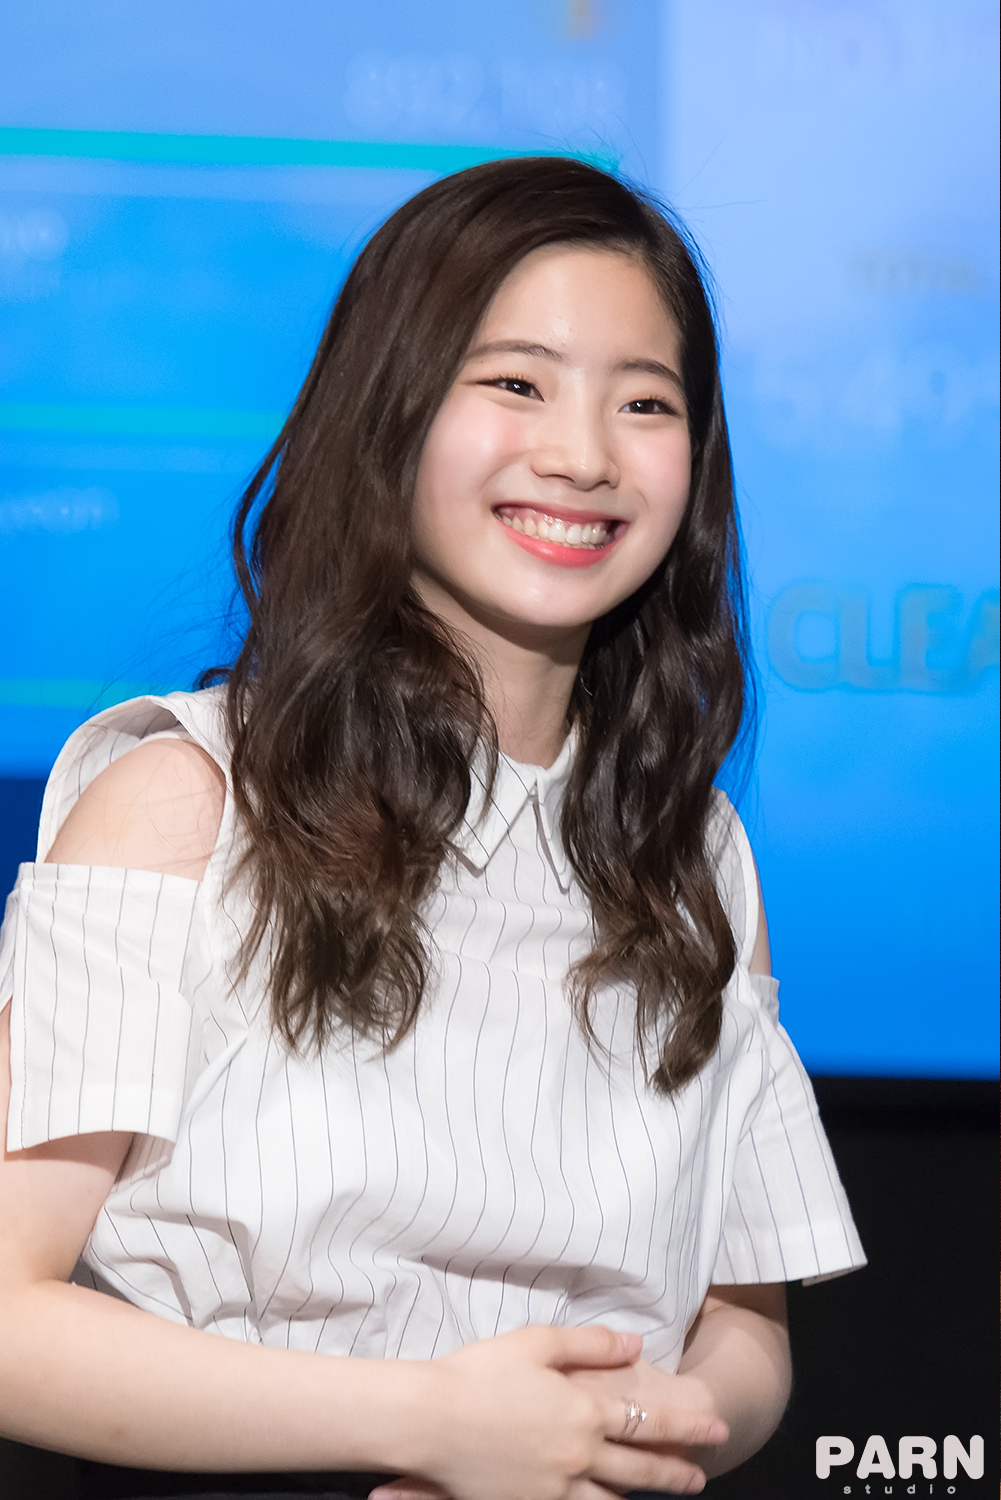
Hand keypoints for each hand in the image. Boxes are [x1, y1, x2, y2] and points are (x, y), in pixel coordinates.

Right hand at [370, 1328, 725, 1499]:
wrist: (428, 1418)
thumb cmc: (479, 1371)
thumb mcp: (538, 1341)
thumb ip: (591, 1344)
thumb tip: (635, 1345)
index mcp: (584, 1410)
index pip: (649, 1422)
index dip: (687, 1427)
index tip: (716, 1431)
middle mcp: (578, 1455)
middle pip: (640, 1470)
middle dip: (675, 1472)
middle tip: (700, 1477)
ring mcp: (554, 1488)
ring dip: (641, 1498)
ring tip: (662, 1496)